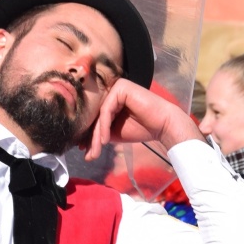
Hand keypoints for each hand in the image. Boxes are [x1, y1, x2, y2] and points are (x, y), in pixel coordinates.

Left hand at [83, 79, 203, 162]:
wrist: (163, 125)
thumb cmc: (142, 129)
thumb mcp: (114, 133)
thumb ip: (99, 134)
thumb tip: (81, 144)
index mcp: (110, 100)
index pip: (95, 119)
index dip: (89, 136)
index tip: (85, 152)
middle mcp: (112, 91)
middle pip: (96, 117)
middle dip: (91, 139)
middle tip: (89, 156)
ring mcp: (116, 88)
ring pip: (99, 115)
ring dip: (96, 136)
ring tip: (96, 152)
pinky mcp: (121, 88)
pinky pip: (106, 110)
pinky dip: (103, 127)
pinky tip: (104, 140)